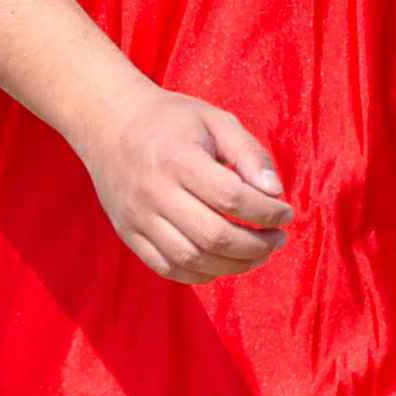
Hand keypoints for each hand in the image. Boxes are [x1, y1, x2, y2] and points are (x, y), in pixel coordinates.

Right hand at [84, 86, 291, 282]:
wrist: (109, 123)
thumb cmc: (172, 121)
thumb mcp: (216, 121)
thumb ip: (250, 154)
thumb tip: (275, 192)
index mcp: (178, 158)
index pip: (231, 198)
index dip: (267, 212)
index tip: (285, 212)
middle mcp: (154, 192)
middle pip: (213, 236)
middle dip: (257, 245)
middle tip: (278, 238)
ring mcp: (138, 217)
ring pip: (191, 259)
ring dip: (234, 266)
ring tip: (259, 254)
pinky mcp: (128, 234)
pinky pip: (168, 268)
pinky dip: (202, 273)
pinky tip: (224, 262)